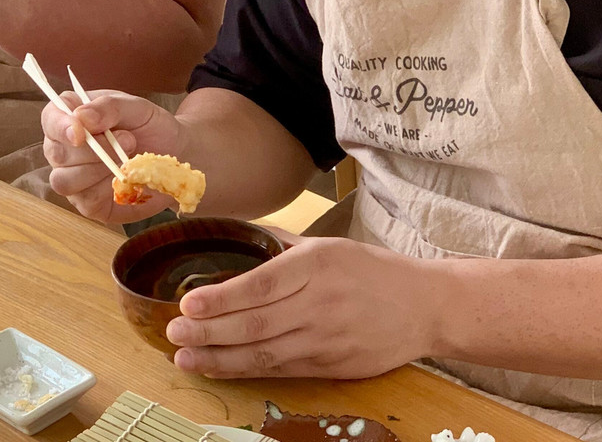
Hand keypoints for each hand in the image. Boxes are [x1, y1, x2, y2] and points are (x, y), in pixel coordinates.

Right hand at [41, 91, 181, 222]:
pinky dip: (108, 190)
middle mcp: (65, 149)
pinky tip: (127, 180)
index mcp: (71, 118)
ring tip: (128, 159)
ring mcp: (74, 178)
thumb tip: (81, 117)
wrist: (177, 153)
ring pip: (64, 181)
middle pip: (56, 153)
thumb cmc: (151, 126)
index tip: (79, 132)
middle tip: (128, 138)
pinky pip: (85, 201)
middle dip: (92, 149)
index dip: (59, 126)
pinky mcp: (89, 203)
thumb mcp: (136, 107)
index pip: (50, 118)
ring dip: (98, 170)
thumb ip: (109, 107)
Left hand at [165, 236, 442, 378]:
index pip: (261, 285)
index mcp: (316, 265)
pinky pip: (282, 370)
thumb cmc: (373, 270)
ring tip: (185, 358)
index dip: (222, 298)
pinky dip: (248, 371)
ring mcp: (327, 340)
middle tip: (174, 333)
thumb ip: (280, 243)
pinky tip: (221, 368)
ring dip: (220, 359)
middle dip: (209, 332)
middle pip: (257, 323)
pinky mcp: (334, 366)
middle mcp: (320, 303)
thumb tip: (236, 230)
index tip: (189, 303)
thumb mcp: (328, 245)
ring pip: (265, 354)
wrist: (427, 306)